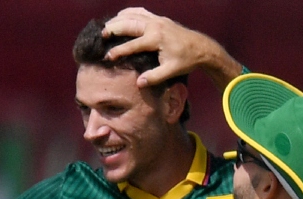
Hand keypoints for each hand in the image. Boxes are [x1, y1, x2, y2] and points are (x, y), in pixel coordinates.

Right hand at [103, 8, 241, 89]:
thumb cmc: (186, 60)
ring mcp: (157, 20)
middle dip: (114, 28)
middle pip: (129, 24)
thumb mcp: (171, 71)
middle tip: (102, 35)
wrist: (201, 47)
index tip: (107, 57)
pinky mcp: (159, 18)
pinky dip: (129, 12)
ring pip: (133, 15)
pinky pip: (140, 11)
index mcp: (156, 39)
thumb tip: (139, 83)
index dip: (118, 51)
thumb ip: (154, 77)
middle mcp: (155, 26)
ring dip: (119, 19)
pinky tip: (121, 16)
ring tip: (107, 26)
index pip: (132, 45)